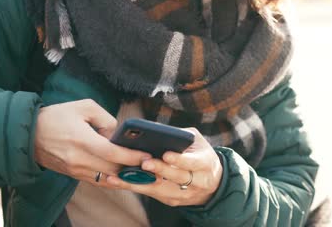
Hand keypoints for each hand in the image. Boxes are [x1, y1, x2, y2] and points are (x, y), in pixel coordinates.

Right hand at [34, 99, 151, 186]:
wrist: (28, 134)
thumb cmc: (57, 116)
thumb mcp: (83, 106)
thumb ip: (105, 119)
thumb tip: (119, 134)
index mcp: (81, 140)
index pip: (112, 153)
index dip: (131, 156)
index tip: (146, 156)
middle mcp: (78, 159)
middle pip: (112, 168)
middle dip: (133, 167)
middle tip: (150, 163)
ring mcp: (75, 170)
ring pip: (107, 178)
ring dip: (125, 176)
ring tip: (141, 171)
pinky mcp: (73, 175)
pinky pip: (98, 181)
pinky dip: (112, 179)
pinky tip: (124, 175)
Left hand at [101, 127, 222, 206]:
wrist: (212, 182)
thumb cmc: (199, 154)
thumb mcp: (196, 141)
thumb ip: (179, 135)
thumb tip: (153, 129)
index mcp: (205, 163)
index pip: (192, 163)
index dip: (179, 159)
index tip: (166, 154)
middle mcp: (198, 182)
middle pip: (176, 178)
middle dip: (159, 170)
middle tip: (143, 163)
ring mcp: (185, 194)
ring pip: (160, 190)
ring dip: (138, 183)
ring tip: (119, 176)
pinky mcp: (172, 201)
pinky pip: (152, 195)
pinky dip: (135, 187)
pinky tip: (119, 181)